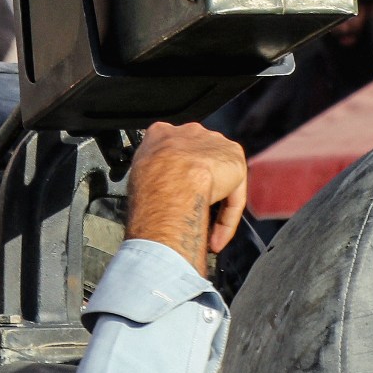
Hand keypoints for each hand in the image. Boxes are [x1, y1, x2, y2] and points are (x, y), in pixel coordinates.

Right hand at [125, 122, 248, 274]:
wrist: (168, 183)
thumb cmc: (146, 184)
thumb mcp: (137, 172)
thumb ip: (150, 172)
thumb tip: (152, 189)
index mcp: (162, 133)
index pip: (173, 150)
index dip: (175, 173)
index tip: (172, 194)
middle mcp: (191, 132)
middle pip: (200, 160)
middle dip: (198, 186)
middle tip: (190, 213)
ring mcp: (215, 144)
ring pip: (219, 180)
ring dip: (214, 207)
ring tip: (204, 232)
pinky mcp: (234, 161)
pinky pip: (233, 197)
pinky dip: (226, 221)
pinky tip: (215, 239)